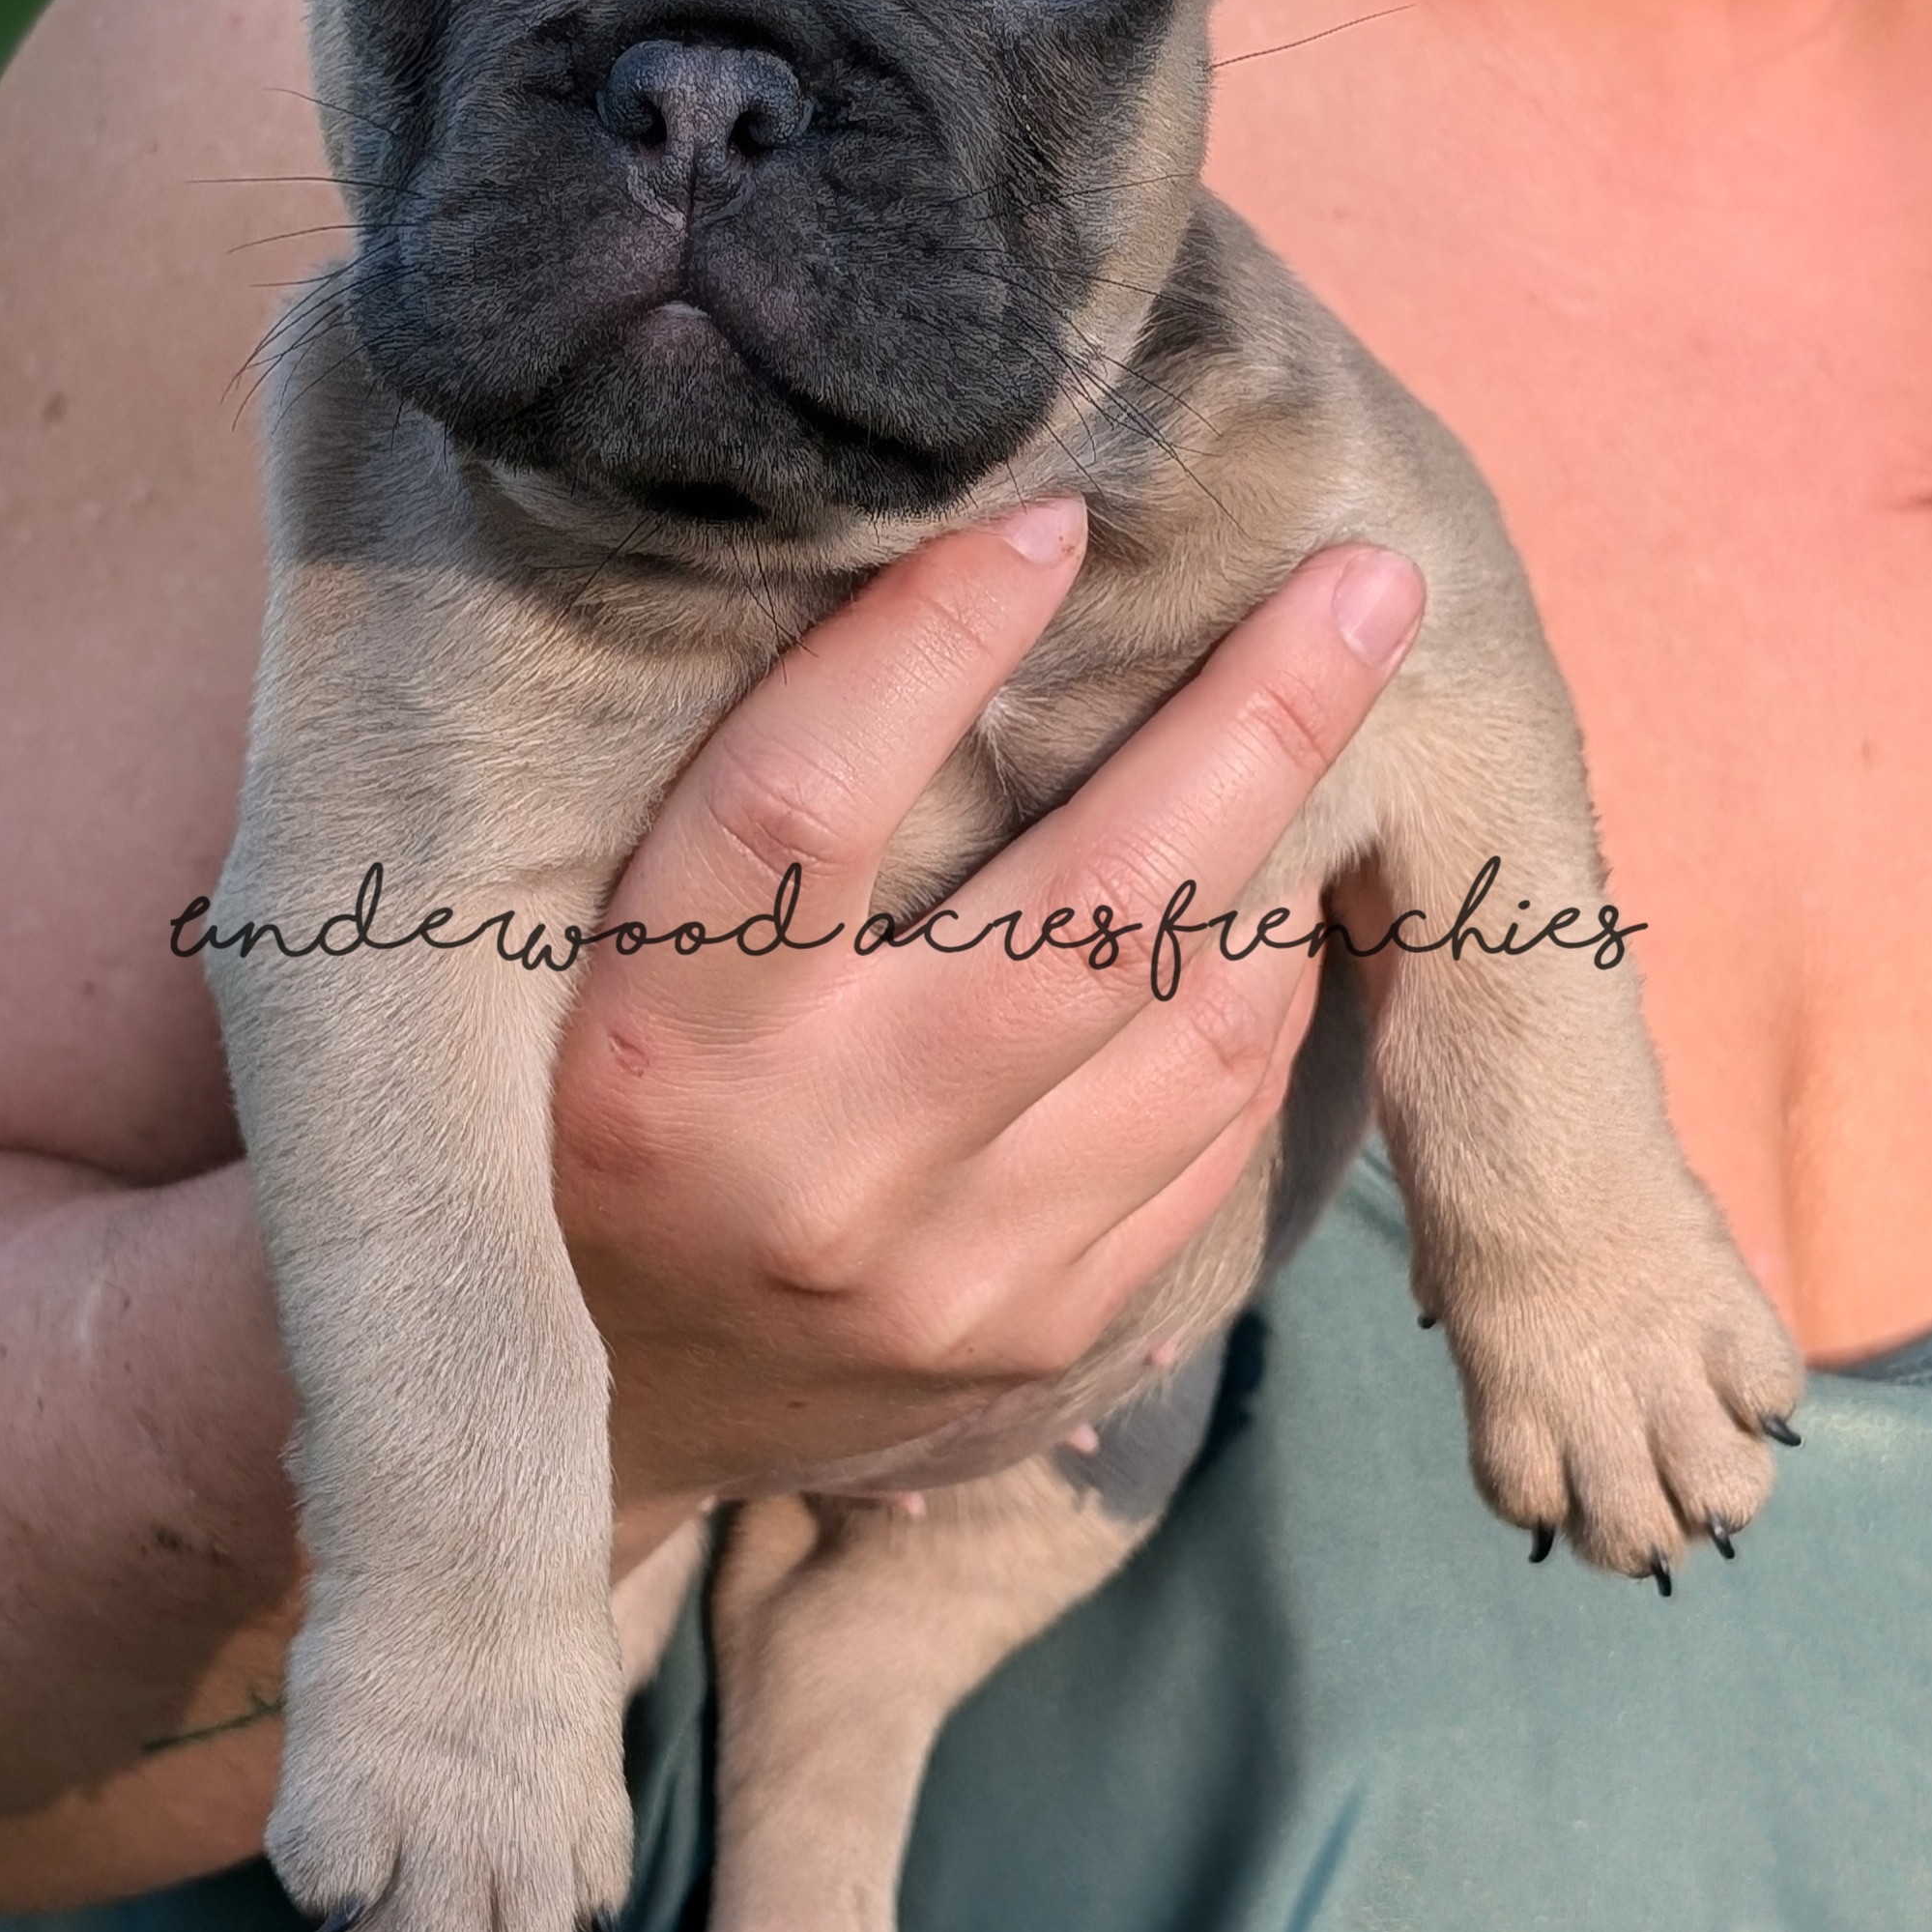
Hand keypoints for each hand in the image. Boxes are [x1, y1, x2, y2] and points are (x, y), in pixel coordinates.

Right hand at [552, 501, 1427, 1514]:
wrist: (587, 1413)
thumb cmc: (577, 1103)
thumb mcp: (566, 956)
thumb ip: (717, 809)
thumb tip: (940, 586)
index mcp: (647, 1042)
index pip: (804, 804)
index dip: (935, 642)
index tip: (1054, 517)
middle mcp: (803, 1168)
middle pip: (1084, 918)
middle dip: (1253, 727)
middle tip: (1365, 583)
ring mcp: (940, 1277)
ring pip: (1190, 1032)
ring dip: (1287, 849)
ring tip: (1340, 699)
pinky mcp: (1034, 1340)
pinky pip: (1209, 1142)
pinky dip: (1262, 999)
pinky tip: (1278, 894)